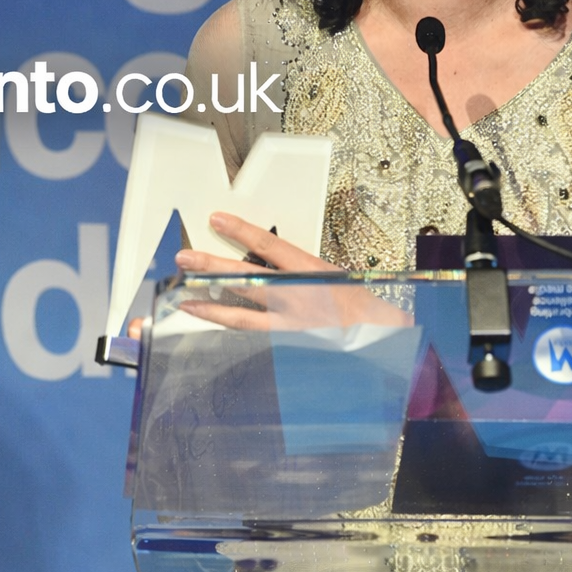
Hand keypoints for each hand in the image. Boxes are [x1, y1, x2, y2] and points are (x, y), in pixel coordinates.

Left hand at [173, 212, 411, 332]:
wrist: (386, 347)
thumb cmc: (363, 310)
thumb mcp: (332, 278)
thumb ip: (298, 272)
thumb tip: (263, 261)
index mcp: (311, 273)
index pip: (269, 245)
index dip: (240, 231)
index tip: (217, 219)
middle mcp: (298, 300)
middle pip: (245, 279)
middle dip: (211, 268)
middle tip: (185, 259)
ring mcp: (291, 329)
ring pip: (241, 317)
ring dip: (210, 307)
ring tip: (185, 299)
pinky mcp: (287, 351)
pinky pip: (253, 341)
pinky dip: (232, 334)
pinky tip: (213, 329)